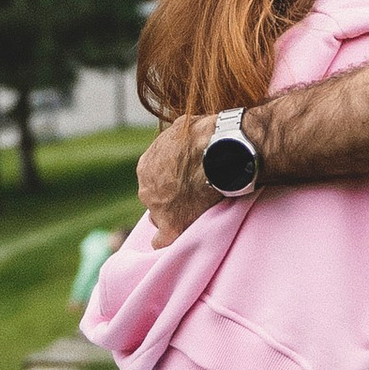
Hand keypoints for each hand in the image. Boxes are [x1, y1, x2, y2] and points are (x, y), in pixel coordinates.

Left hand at [134, 112, 215, 238]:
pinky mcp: (173, 226)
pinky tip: (181, 236)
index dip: (169, 183)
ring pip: (160, 219)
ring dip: (174, 217)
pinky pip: (162, 241)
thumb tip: (180, 138)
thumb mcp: (182, 128)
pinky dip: (171, 239)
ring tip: (195, 213)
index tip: (183, 183)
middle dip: (170, 200)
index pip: (153, 181)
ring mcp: (157, 209)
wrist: (222, 152)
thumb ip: (174, 140)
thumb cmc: (207, 136)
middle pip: (155, 200)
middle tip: (192, 197)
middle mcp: (146, 189)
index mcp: (146, 166)